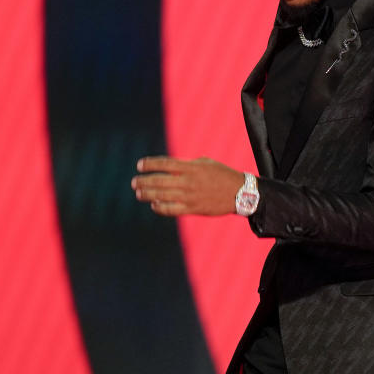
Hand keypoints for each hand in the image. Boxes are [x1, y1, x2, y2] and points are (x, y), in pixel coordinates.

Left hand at [131, 156, 245, 216]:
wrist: (239, 192)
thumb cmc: (222, 175)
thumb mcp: (205, 163)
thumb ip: (187, 165)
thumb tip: (171, 167)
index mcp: (191, 168)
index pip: (165, 164)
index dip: (150, 164)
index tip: (139, 165)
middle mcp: (188, 181)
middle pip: (159, 180)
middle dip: (144, 181)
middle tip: (134, 182)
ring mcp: (190, 196)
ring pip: (162, 195)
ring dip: (147, 194)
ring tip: (139, 193)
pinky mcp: (193, 209)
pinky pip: (172, 209)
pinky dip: (160, 207)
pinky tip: (154, 205)